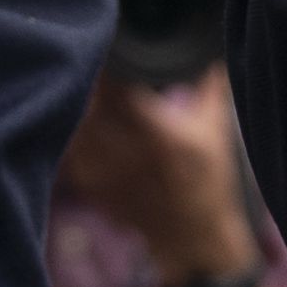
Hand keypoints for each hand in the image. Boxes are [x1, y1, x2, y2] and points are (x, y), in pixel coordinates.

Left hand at [60, 67, 258, 277]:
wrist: (191, 239)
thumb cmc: (207, 180)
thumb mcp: (215, 131)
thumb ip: (210, 85)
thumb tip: (210, 49)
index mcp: (159, 136)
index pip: (119, 89)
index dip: (111, 65)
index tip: (113, 48)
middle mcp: (127, 155)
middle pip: (91, 104)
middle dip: (91, 81)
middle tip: (95, 61)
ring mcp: (105, 174)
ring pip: (75, 125)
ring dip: (79, 104)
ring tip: (86, 86)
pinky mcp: (91, 187)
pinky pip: (71, 149)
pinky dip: (74, 131)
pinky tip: (84, 119)